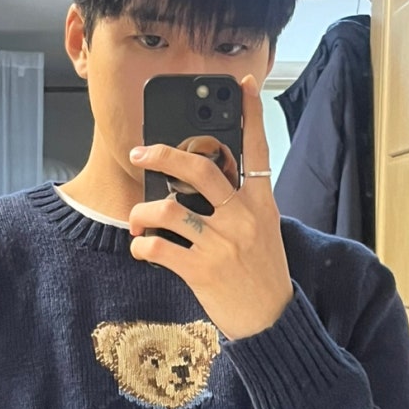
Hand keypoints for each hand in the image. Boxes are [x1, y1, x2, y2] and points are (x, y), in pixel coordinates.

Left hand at [129, 75, 293, 340]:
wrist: (271, 322)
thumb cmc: (262, 274)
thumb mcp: (264, 232)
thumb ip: (240, 204)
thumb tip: (199, 183)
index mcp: (261, 204)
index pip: (258, 150)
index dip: (250, 115)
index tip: (241, 86)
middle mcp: (242, 219)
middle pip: (199, 170)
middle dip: (163, 155)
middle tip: (141, 152)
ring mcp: (222, 245)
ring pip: (168, 210)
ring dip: (142, 213)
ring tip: (137, 221)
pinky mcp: (202, 271)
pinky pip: (158, 249)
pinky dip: (141, 247)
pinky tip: (141, 249)